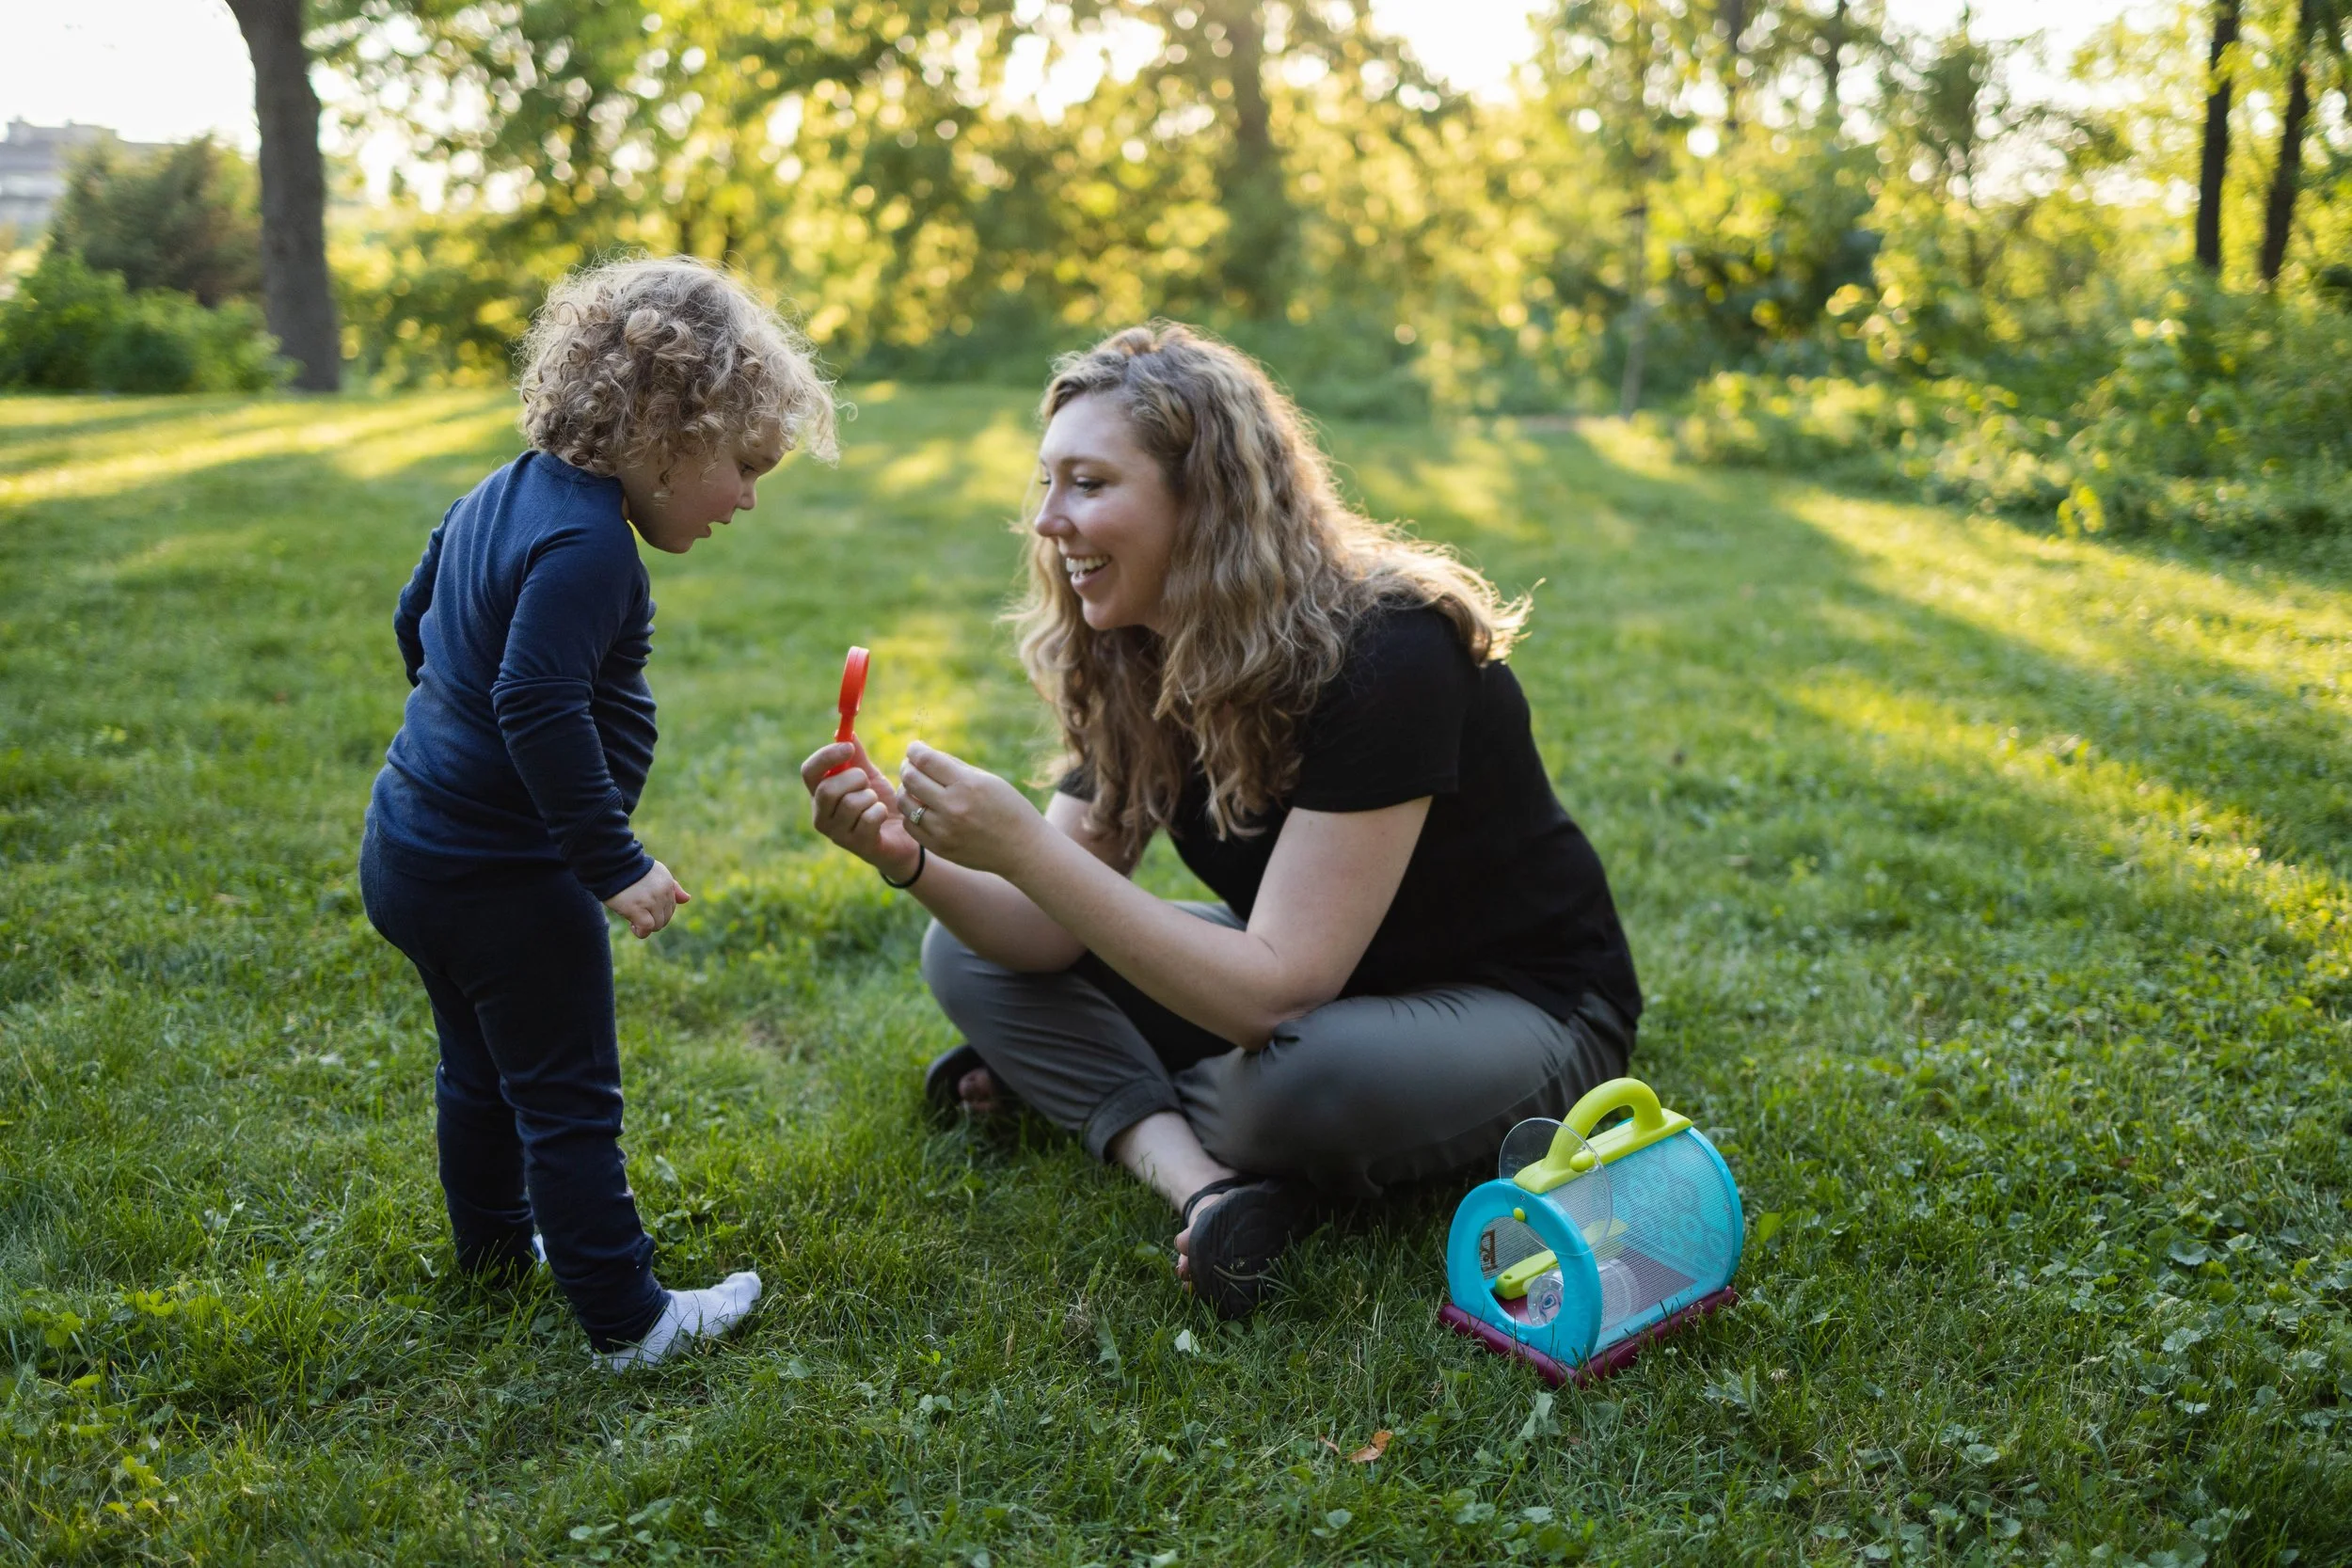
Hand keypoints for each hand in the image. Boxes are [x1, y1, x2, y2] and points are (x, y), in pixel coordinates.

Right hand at [604, 860, 690, 937]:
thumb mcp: (656, 874)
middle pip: (666, 918)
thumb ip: (673, 887)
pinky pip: (647, 927)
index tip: (644, 907)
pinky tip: (632, 926)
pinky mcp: (637, 908)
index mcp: (668, 883)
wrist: (612, 863)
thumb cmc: (631, 870)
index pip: (671, 908)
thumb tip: (687, 899)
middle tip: (637, 913)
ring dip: (646, 926)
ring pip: (658, 925)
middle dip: (653, 919)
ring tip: (633, 918)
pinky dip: (641, 931)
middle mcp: (663, 892)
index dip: (657, 911)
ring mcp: (651, 900)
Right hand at [800, 738, 920, 880]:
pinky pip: (869, 818)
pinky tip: (882, 816)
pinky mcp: (857, 846)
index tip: (848, 747)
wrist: (902, 834)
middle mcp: (822, 816)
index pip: (809, 772)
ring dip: (870, 797)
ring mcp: (837, 834)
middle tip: (866, 782)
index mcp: (819, 794)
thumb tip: (846, 732)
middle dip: (854, 779)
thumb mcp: (868, 776)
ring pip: (850, 804)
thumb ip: (856, 757)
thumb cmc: (878, 803)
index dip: (826, 756)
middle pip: (827, 790)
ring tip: (875, 801)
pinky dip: (880, 811)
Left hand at [895, 741, 1046, 877]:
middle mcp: (953, 807)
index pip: (926, 760)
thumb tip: (924, 755)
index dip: (915, 750)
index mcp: (968, 785)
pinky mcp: (939, 847)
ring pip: (905, 803)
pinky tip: (922, 808)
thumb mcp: (987, 780)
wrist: (1023, 849)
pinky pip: (911, 825)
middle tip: (911, 765)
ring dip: (906, 790)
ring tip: (916, 788)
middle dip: (907, 767)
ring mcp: (944, 830)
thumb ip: (954, 767)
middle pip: (911, 779)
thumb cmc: (1008, 808)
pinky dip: (912, 813)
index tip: (915, 748)